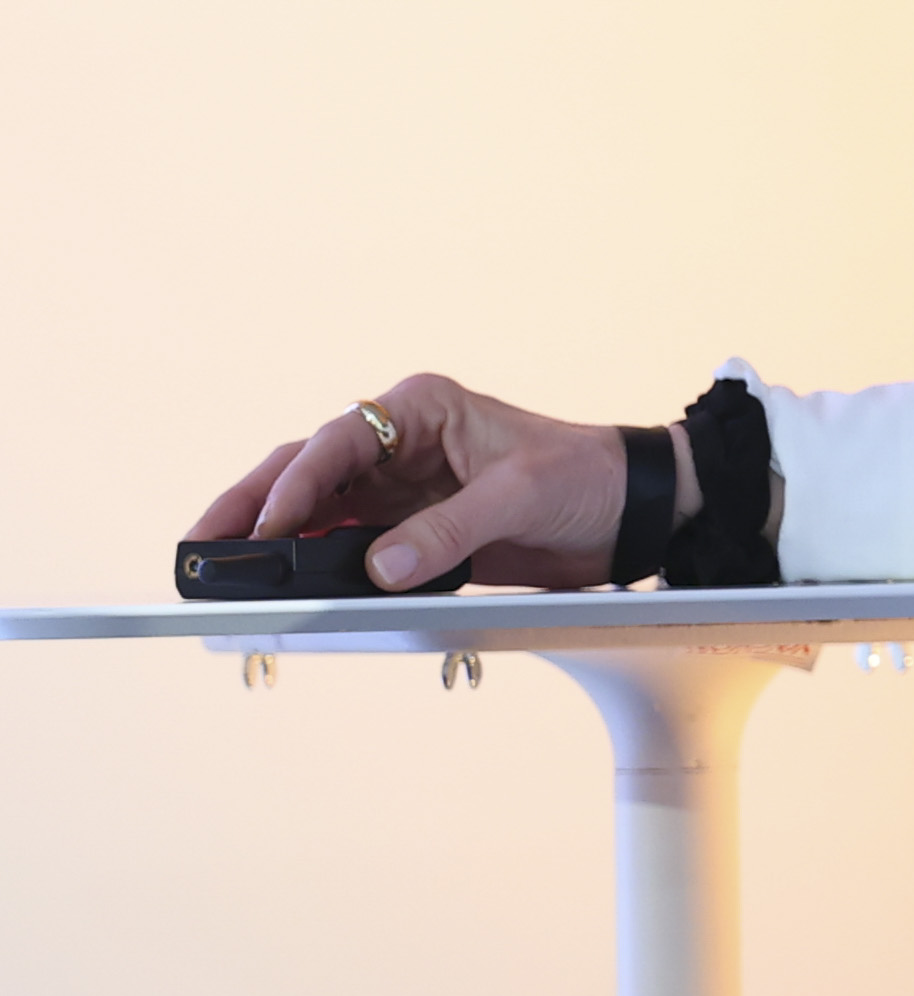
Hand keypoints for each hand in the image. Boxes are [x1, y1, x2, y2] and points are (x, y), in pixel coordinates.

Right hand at [188, 371, 682, 591]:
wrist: (633, 509)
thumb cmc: (587, 477)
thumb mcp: (520, 497)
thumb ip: (449, 532)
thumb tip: (379, 569)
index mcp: (421, 408)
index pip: (337, 442)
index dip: (295, 486)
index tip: (269, 528)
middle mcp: (400, 441)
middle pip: (305, 472)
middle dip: (251, 507)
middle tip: (200, 548)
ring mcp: (400, 487)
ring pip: (315, 510)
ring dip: (272, 540)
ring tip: (222, 574)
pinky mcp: (411, 528)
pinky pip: (347, 544)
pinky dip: (314, 564)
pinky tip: (283, 587)